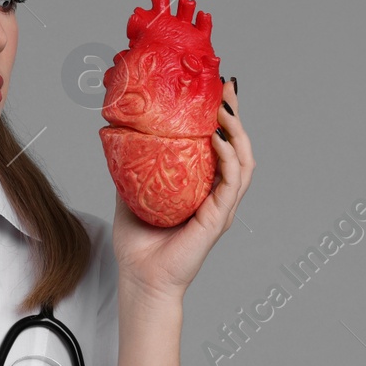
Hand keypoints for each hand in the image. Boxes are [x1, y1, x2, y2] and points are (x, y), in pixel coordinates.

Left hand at [111, 76, 252, 302]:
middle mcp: (217, 194)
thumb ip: (135, 166)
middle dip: (236, 115)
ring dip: (237, 132)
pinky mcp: (219, 218)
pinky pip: (232, 182)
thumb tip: (121, 133)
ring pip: (243, 161)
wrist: (139, 278)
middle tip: (227, 87)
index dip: (223, 117)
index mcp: (202, 187)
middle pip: (238, 147)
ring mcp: (221, 206)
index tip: (218, 89)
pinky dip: (229, 158)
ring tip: (224, 108)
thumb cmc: (138, 243)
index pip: (221, 146)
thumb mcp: (132, 192)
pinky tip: (218, 140)